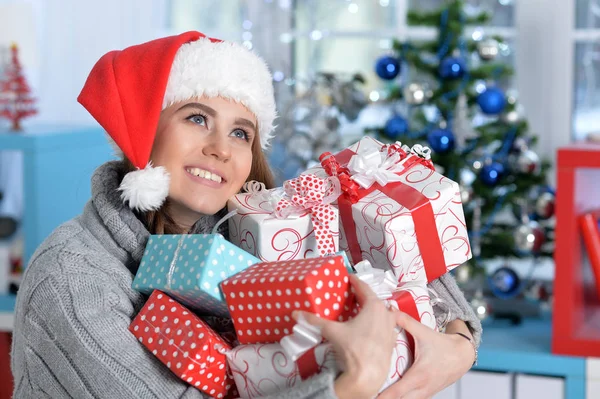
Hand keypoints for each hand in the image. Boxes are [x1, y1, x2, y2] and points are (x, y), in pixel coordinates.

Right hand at [292, 274, 397, 398]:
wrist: (368, 374)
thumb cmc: (353, 348)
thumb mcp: (331, 331)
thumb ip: (314, 321)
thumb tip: (296, 313)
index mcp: (374, 306)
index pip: (363, 287)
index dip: (355, 281)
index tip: (349, 277)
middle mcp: (386, 313)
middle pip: (373, 299)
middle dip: (362, 296)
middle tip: (350, 295)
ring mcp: (391, 327)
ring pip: (382, 312)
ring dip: (372, 309)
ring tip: (360, 310)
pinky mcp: (392, 340)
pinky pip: (386, 326)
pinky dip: (378, 323)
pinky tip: (370, 328)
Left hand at [378, 313, 474, 398]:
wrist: (463, 355)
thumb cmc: (444, 346)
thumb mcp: (424, 332)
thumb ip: (406, 321)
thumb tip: (389, 310)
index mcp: (419, 375)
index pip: (396, 392)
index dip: (382, 397)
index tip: (369, 395)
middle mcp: (421, 388)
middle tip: (367, 393)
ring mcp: (424, 394)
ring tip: (375, 393)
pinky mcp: (426, 394)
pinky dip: (400, 398)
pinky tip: (388, 393)